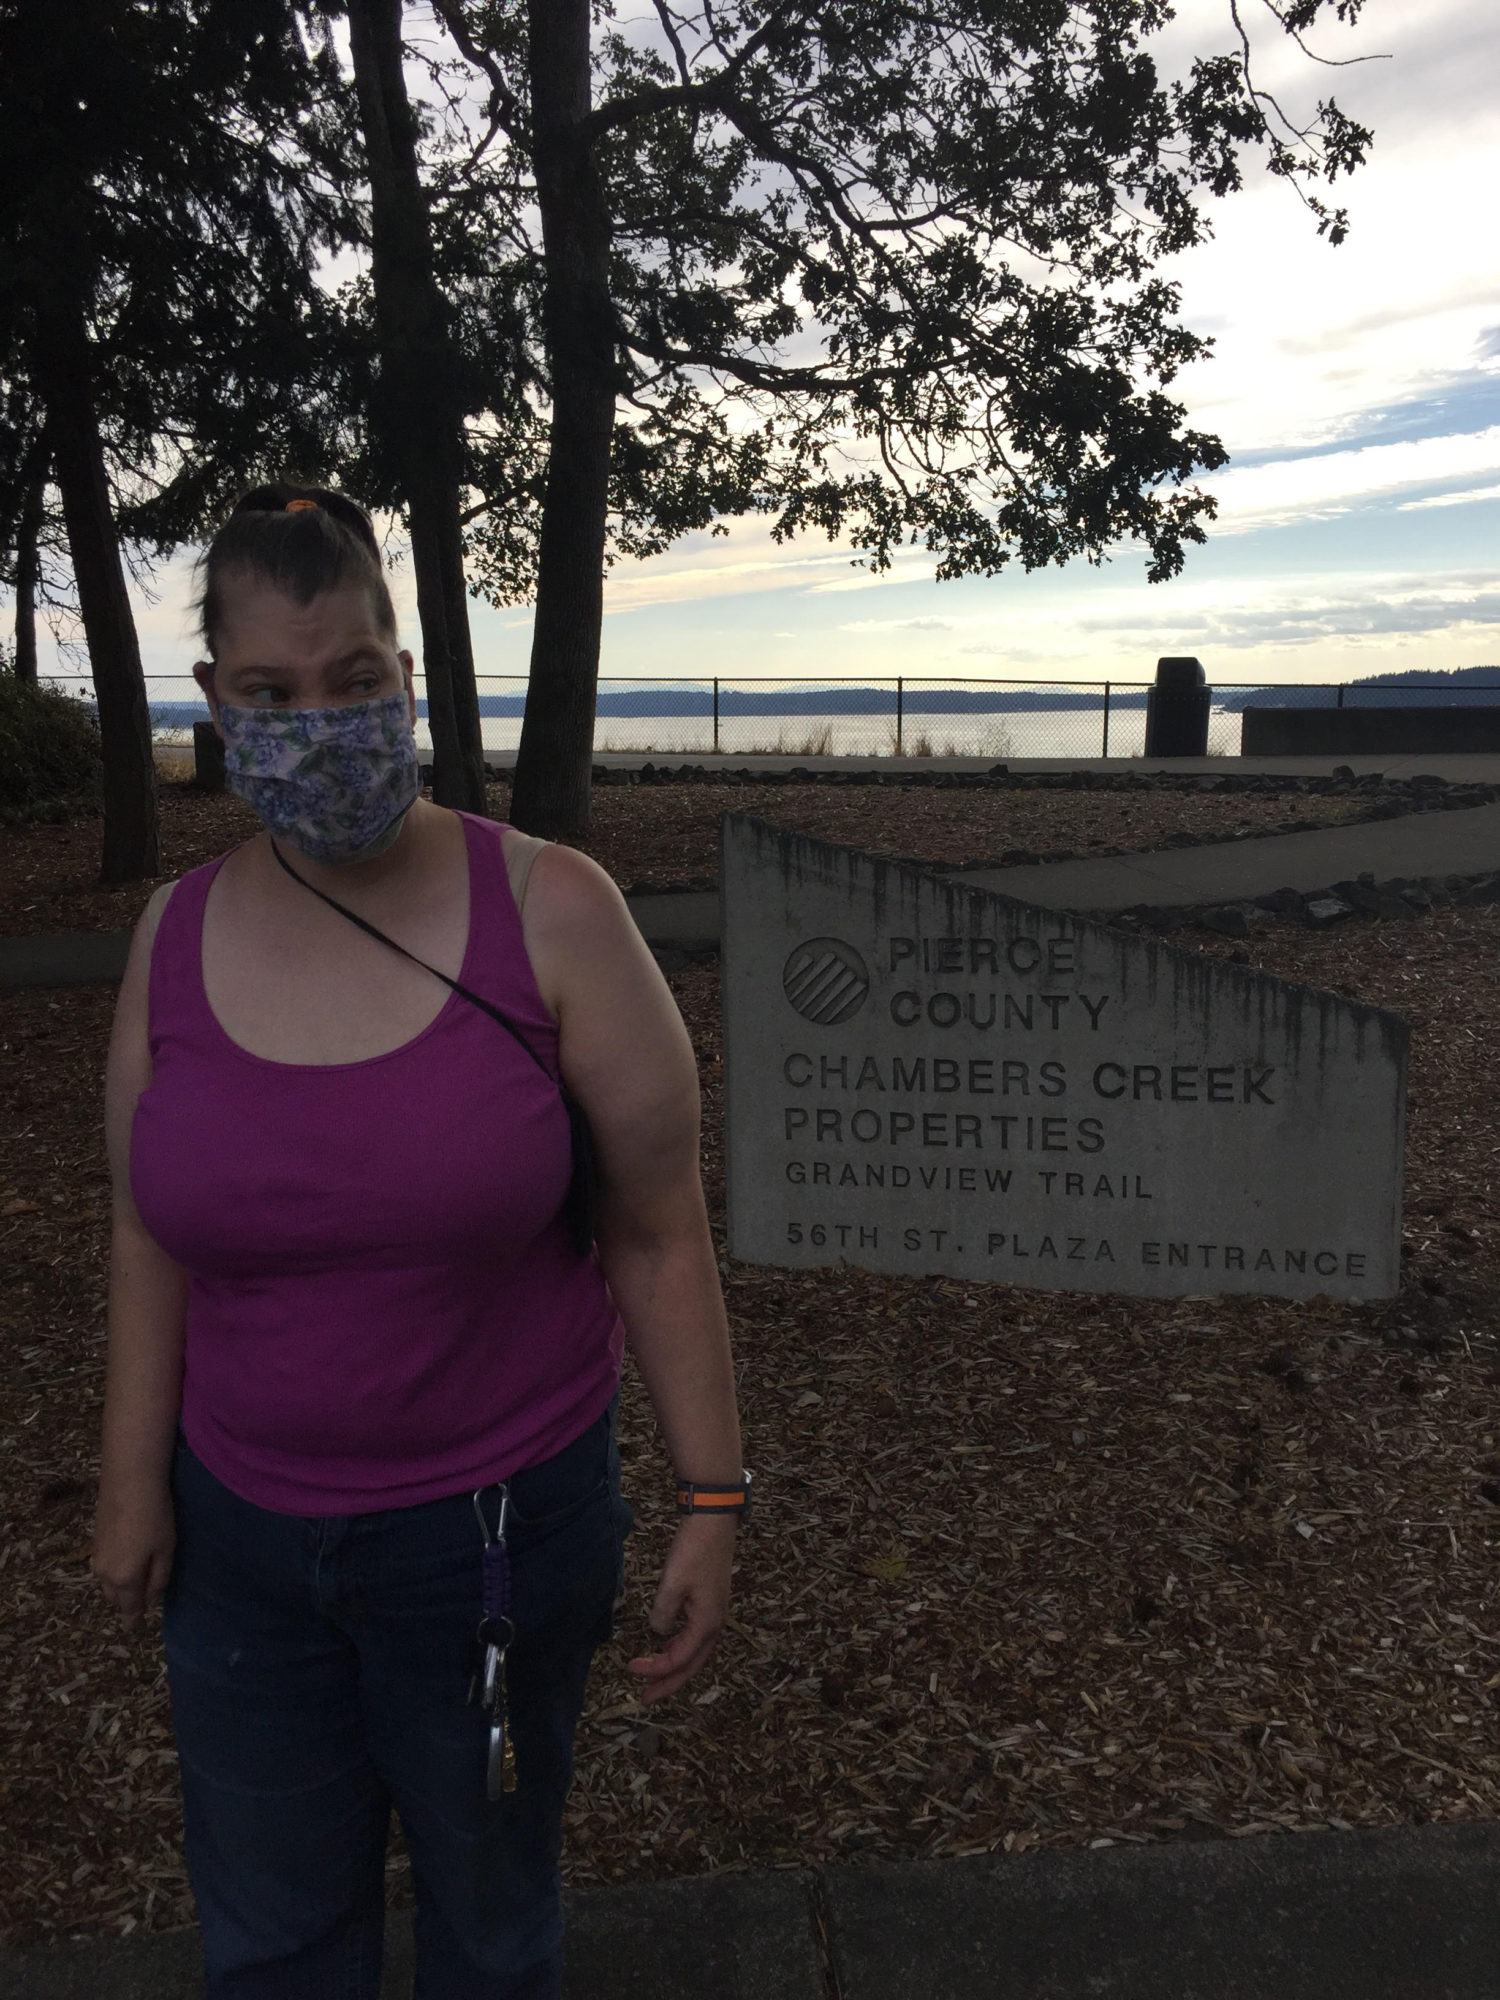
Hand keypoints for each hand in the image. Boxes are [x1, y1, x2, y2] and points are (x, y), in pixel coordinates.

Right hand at [92, 1478, 175, 1630]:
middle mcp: (104, 1573)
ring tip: (137, 1578)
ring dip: (119, 1585)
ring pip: (107, 1582)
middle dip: (127, 1601)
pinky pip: (104, 1566)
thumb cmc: (154, 1516)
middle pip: (115, 1597)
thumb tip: (152, 1598)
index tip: (134, 1627)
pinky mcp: (94, 1540)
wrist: (129, 1480)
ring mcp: (96, 1556)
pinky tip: (127, 1557)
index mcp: (124, 1579)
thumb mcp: (165, 1549)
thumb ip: (159, 1578)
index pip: (129, 1607)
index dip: (133, 1618)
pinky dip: (114, 1570)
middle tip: (142, 1600)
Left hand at [628, 1513, 734, 1704]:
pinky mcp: (709, 1602)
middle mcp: (715, 1624)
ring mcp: (714, 1613)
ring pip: (695, 1652)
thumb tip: (658, 1632)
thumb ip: (663, 1615)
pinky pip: (695, 1637)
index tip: (630, 1668)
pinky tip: (667, 1645)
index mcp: (707, 1624)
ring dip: (674, 1667)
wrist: (712, 1522)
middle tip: (646, 1698)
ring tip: (653, 1678)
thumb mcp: (672, 1584)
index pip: (679, 1660)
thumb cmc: (693, 1552)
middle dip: (669, 1683)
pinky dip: (680, 1648)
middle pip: (692, 1665)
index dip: (655, 1670)